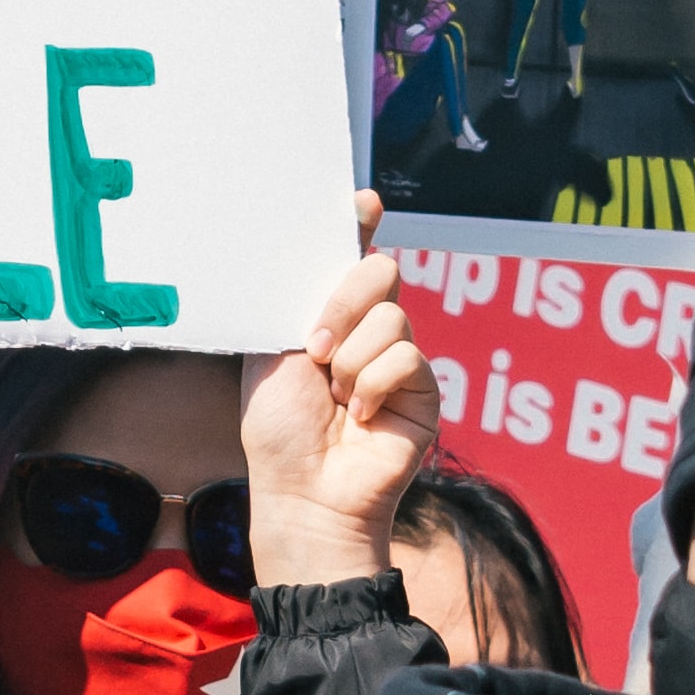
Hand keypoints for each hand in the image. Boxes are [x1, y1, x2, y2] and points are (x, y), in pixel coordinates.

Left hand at [241, 250, 439, 586]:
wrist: (303, 493)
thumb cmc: (278, 432)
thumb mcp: (271, 354)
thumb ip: (290, 304)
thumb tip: (289, 251)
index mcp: (327, 316)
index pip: (349, 255)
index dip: (359, 223)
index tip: (362, 202)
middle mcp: (367, 331)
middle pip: (378, 271)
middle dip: (342, 304)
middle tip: (315, 349)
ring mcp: (398, 359)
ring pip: (392, 316)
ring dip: (351, 360)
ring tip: (335, 398)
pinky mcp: (424, 390)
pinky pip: (406, 357)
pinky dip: (374, 385)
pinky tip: (360, 416)